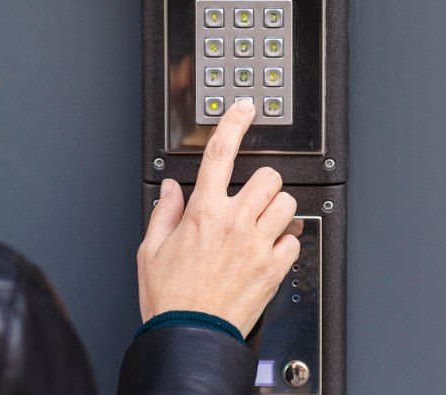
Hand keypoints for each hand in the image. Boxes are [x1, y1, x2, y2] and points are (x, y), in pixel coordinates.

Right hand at [136, 99, 299, 336]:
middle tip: (250, 196)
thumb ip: (164, 212)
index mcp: (203, 212)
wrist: (190, 336)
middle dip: (262, 182)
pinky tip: (267, 249)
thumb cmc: (170, 298)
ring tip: (260, 224)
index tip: (244, 109)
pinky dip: (285, 241)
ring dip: (276, 210)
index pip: (220, 153)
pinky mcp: (274, 269)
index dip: (233, 123)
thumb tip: (171, 188)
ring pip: (287, 205)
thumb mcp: (151, 250)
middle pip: (268, 177)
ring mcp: (258, 246)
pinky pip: (294, 240)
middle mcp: (235, 223)